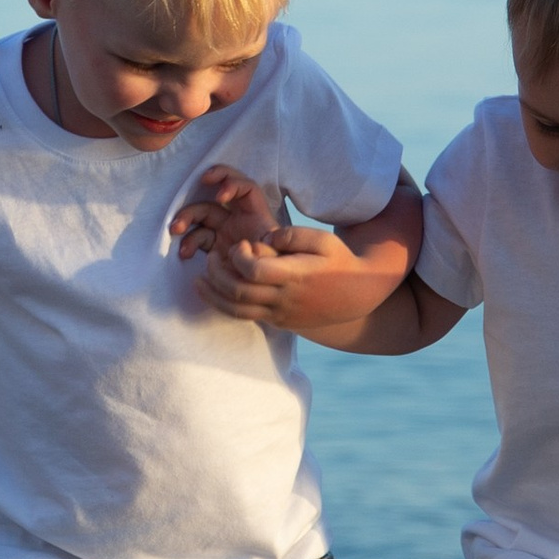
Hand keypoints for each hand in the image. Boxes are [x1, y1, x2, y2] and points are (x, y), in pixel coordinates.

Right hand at [168, 167, 279, 261]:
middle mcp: (239, 220)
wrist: (269, 294)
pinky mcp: (214, 248)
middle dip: (197, 200)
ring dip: (186, 219)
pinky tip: (184, 254)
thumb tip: (251, 246)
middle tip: (183, 216)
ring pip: (201, 216)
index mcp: (257, 216)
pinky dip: (188, 243)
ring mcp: (225, 233)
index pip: (246, 189)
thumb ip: (267, 249)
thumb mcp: (276, 257)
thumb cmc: (275, 271)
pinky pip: (197, 239)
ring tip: (175, 231)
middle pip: (214, 198)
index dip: (232, 184)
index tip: (220, 196)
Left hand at [194, 222, 345, 324]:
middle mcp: (285, 299)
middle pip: (238, 292)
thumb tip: (264, 239)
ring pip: (237, 311)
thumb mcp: (323, 239)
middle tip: (211, 258)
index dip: (239, 256)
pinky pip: (247, 318)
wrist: (358, 295)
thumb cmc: (339, 260)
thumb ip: (291, 235)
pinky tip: (218, 293)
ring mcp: (282, 315)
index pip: (253, 270)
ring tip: (199, 280)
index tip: (241, 244)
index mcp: (294, 276)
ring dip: (214, 295)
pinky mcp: (280, 323)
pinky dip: (227, 306)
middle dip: (217, 273)